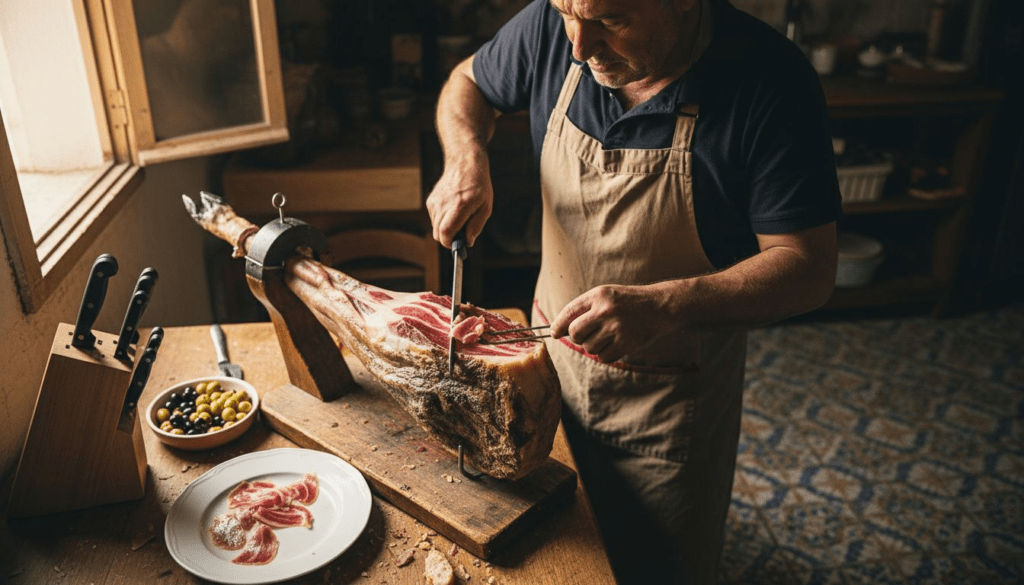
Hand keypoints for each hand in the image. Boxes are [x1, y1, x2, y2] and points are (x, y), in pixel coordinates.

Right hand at [426, 153, 493, 247]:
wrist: (464, 163)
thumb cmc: (479, 185)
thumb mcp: (486, 207)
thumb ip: (476, 226)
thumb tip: (467, 241)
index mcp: (459, 206)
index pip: (446, 233)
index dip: (450, 243)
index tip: (457, 244)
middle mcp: (444, 204)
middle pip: (438, 234)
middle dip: (449, 238)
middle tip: (461, 233)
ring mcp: (435, 202)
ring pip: (435, 227)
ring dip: (446, 229)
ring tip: (458, 217)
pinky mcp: (430, 200)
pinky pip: (434, 219)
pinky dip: (442, 220)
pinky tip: (452, 210)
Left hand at [549, 284, 676, 362]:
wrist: (659, 307)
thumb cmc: (628, 302)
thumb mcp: (606, 295)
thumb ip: (584, 308)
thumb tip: (558, 330)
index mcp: (598, 295)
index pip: (569, 312)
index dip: (558, 325)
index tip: (554, 333)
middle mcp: (605, 311)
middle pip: (575, 333)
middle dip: (577, 337)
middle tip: (587, 334)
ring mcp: (616, 328)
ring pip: (588, 347)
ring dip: (594, 346)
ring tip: (607, 336)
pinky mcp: (626, 343)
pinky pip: (603, 357)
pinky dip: (605, 354)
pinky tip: (614, 344)